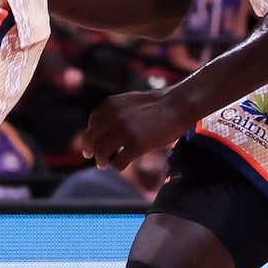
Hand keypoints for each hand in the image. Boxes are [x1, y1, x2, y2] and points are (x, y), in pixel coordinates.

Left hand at [81, 88, 196, 170]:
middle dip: (89, 149)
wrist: (178, 105)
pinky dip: (118, 166)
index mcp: (111, 105)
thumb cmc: (160, 103)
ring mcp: (124, 132)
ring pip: (101, 152)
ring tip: (103, 165)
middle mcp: (113, 118)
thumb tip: (107, 128)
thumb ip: (117, 112)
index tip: (94, 142)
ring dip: (101, 160)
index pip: (92, 122)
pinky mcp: (136, 145)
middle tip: (91, 156)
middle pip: (91, 138)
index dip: (92, 134)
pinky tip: (122, 165)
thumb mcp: (131, 101)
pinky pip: (119, 162)